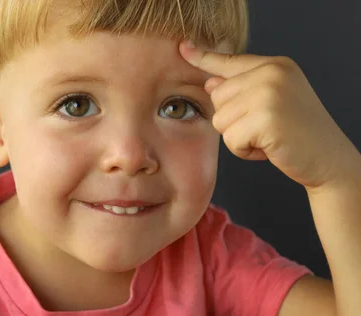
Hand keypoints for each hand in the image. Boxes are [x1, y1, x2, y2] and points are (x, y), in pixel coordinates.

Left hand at [178, 40, 360, 190]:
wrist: (328, 160)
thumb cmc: (299, 134)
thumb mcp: (272, 102)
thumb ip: (242, 89)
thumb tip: (210, 83)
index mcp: (274, 65)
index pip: (229, 60)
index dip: (202, 56)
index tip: (183, 48)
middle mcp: (271, 73)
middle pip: (217, 98)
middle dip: (234, 121)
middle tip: (266, 128)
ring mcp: (268, 93)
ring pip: (220, 120)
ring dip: (239, 138)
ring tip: (268, 137)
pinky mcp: (265, 118)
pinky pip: (231, 139)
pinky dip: (245, 151)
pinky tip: (269, 148)